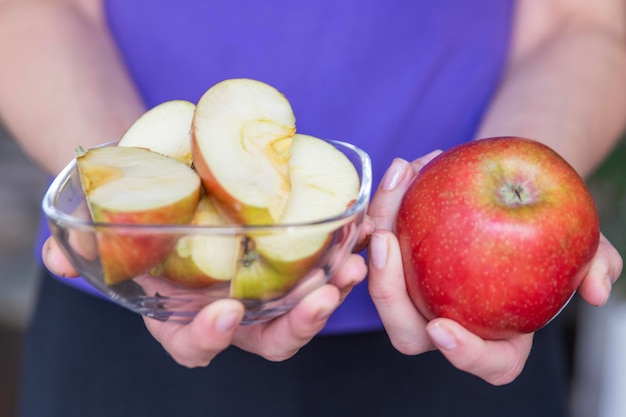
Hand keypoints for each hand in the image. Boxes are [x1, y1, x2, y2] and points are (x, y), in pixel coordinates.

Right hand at [42, 237, 367, 366]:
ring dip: (333, 292)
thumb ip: (86, 245)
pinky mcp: (294, 261)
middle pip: (271, 339)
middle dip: (297, 324)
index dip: (207, 337)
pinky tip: (361, 231)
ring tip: (353, 265)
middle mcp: (235, 314)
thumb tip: (54, 253)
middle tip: (318, 296)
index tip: (223, 313)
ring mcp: (268, 291)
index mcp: (187, 318)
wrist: (180, 186)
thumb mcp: (115, 227)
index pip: (196, 346)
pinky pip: (324, 270)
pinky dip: (343, 257)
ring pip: (307, 310)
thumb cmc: (147, 214)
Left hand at [366, 152, 622, 384]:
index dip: (462, 353)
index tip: (443, 327)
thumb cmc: (550, 231)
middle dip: (386, 288)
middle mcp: (449, 320)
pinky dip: (389, 202)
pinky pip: (378, 237)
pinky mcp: (398, 256)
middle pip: (405, 327)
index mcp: (496, 335)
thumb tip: (599, 290)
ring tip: (401, 181)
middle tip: (386, 239)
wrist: (519, 199)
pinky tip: (408, 166)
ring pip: (380, 277)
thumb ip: (595, 265)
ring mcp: (417, 291)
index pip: (481, 361)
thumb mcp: (583, 244)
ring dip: (380, 227)